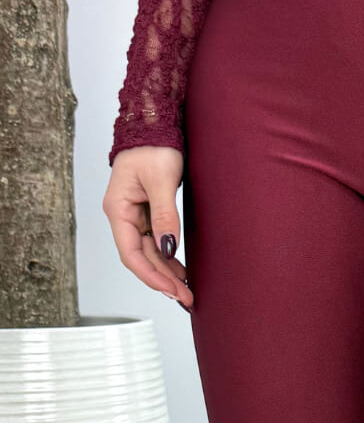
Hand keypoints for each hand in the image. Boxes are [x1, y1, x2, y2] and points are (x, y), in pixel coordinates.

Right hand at [103, 146, 194, 311]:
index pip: (131, 253)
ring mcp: (135, 215)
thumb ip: (164, 215)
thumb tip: (168, 249)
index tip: (172, 290)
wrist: (155, 124)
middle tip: (187, 298)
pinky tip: (180, 271)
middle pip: (141, 257)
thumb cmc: (154, 146)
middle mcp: (123, 215)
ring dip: (166, 272)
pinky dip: (167, 257)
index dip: (151, 275)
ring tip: (186, 291)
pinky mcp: (147, 212)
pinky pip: (155, 241)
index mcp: (118, 209)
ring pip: (149, 252)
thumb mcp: (161, 180)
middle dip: (163, 280)